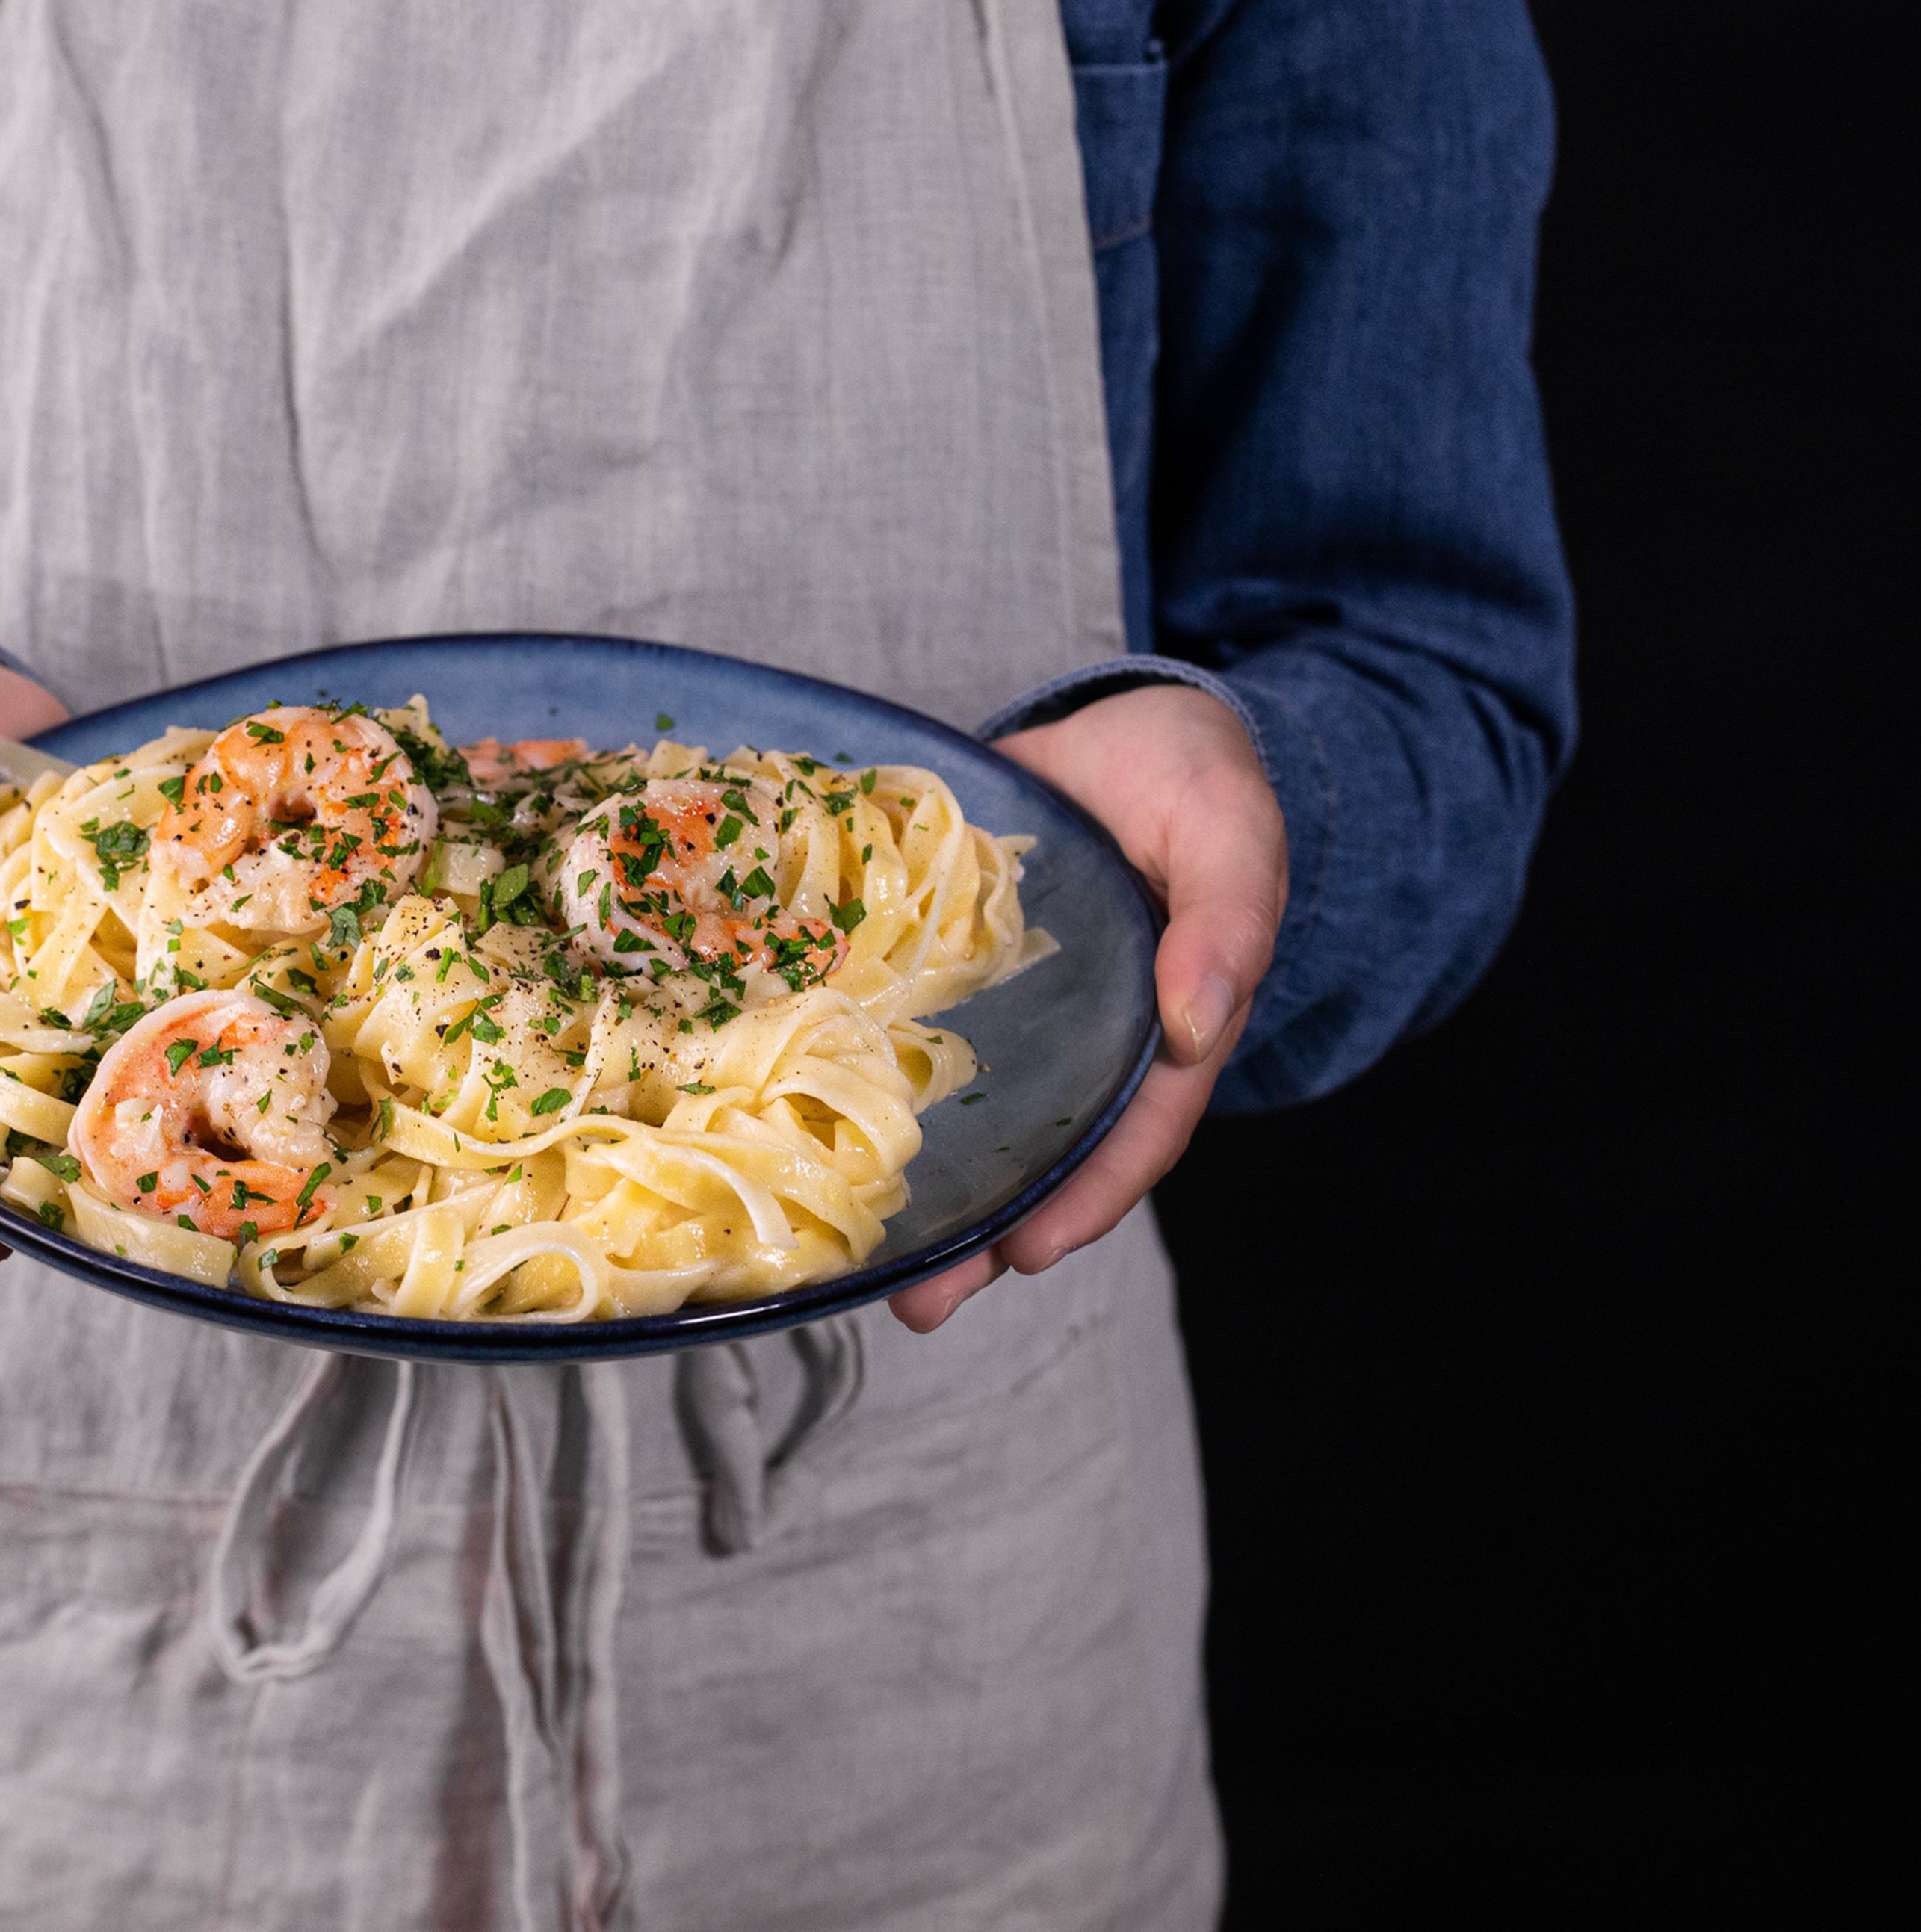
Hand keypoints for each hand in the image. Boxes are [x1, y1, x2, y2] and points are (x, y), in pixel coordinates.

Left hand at [892, 683, 1286, 1332]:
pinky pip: (898, 1029)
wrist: (1123, 721)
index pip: (1130, 1136)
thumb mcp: (1230, 836)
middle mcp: (1079, 1038)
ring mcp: (1006, 1008)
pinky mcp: (940, 964)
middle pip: (1035, 1154)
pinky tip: (794, 1112)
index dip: (1085, 1198)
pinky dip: (854, 1076)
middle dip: (979, 1237)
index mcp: (1160, 1028)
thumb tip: (1198, 1021)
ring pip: (961, 1115)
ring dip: (913, 1186)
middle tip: (918, 1302)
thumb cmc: (1194, 780)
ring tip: (853, 1260)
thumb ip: (1227, 922)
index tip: (1029, 1252)